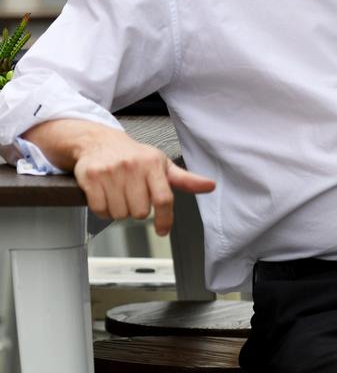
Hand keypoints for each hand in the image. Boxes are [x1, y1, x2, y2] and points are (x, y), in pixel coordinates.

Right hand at [24, 119, 214, 236]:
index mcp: (153, 164)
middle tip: (133, 196)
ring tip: (118, 193)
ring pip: (119, 213)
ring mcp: (110, 172)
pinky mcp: (90, 177)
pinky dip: (103, 209)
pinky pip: (100, 209)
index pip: (163, 198)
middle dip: (137, 210)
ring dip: (119, 210)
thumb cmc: (134, 156)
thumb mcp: (162, 165)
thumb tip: (210, 185)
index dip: (164, 219)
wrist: (98, 141)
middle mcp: (132, 166)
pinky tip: (105, 195)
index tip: (162, 230)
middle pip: (139, 212)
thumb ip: (185, 179)